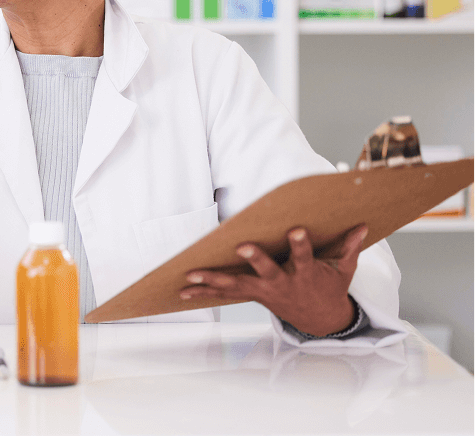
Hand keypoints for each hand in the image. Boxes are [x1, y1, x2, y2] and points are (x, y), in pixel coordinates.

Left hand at [180, 224, 368, 336]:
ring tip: (191, 275)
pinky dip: (205, 292)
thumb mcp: (343, 271)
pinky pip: (225, 295)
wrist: (321, 322)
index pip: (303, 257)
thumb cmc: (330, 289)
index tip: (296, 230)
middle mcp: (282, 284)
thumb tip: (363, 225)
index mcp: (305, 275)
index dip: (300, 245)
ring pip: (237, 285)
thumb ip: (349, 247)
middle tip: (243, 247)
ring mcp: (265, 292)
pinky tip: (184, 291)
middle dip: (256, 260)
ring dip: (213, 280)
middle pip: (267, 271)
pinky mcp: (253, 297)